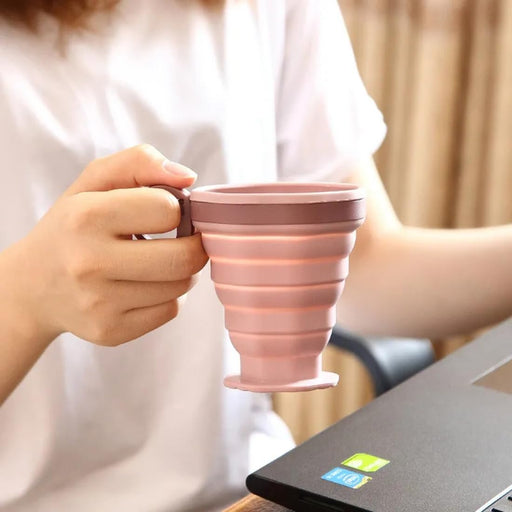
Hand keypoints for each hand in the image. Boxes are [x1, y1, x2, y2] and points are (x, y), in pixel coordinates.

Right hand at [8, 144, 207, 346]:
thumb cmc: (73, 226)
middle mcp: (89, 263)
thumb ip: (140, 163)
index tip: (167, 212)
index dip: (175, 208)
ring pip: (181, 287)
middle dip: (193, 245)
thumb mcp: (94, 182)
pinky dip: (169, 296)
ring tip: (159, 261)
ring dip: (182, 271)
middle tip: (183, 239)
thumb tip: (188, 177)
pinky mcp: (109, 331)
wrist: (32, 287)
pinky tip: (147, 285)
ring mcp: (99, 304)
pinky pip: (170, 311)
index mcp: (86, 217)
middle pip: (183, 258)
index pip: (167, 210)